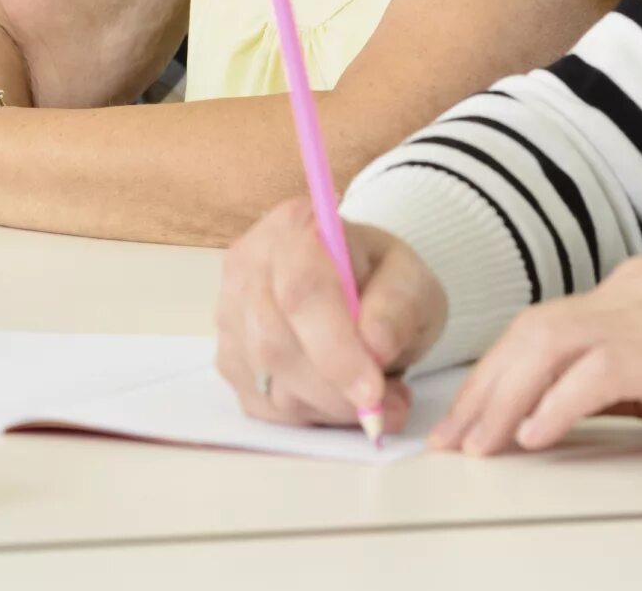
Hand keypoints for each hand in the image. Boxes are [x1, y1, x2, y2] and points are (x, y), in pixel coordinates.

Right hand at [217, 201, 445, 431]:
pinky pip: (262, 405)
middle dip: (334, 390)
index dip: (335, 349)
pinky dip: (308, 415)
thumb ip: (398, 307)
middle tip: (385, 406)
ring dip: (327, 406)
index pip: (301, 293)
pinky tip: (338, 399)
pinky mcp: (228, 356)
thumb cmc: (383, 281)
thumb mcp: (413, 283)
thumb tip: (374, 346)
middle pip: (274, 342)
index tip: (372, 392)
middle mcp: (249, 263)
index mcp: (296, 226)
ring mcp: (230, 311)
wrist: (358, 289)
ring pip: (267, 381)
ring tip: (373, 399)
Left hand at [429, 257, 641, 460]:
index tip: (462, 424)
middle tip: (455, 441)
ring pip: (553, 342)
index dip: (491, 375)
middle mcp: (640, 289)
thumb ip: (604, 384)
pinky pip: (600, 369)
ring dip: (506, 397)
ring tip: (483, 445)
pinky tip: (536, 436)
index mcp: (633, 289)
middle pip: (535, 331)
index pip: (540, 327)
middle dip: (485, 389)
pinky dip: (558, 403)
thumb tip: (528, 414)